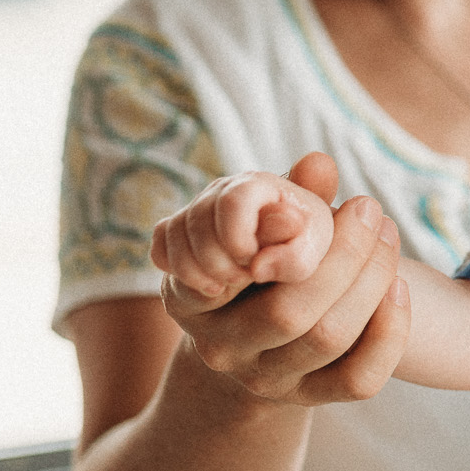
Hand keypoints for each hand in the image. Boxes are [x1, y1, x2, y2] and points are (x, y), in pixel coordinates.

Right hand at [151, 159, 337, 306]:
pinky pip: (160, 249)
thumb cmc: (299, 255)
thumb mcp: (309, 257)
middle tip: (245, 279)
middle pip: (198, 219)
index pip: (233, 201)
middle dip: (219, 260)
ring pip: (174, 235)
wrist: (278, 267)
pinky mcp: (175, 230)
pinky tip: (208, 286)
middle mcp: (222, 188)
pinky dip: (178, 273)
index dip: (238, 239)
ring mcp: (195, 208)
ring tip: (229, 286)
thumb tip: (258, 266)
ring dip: (198, 271)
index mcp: (260, 184)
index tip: (253, 265)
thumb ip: (295, 257)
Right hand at [153, 152, 410, 404]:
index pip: (238, 272)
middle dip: (346, 254)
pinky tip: (400, 286)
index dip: (287, 238)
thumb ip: (286, 196)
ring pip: (330, 339)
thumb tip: (319, 163)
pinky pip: (360, 378)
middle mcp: (221, 350)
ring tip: (388, 235)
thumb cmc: (258, 259)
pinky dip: (390, 331)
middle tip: (371, 210)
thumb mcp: (258, 225)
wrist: (255, 332)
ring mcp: (265, 381)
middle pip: (292, 312)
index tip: (328, 205)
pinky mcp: (310, 399)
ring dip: (372, 280)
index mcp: (192, 299)